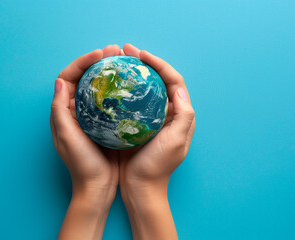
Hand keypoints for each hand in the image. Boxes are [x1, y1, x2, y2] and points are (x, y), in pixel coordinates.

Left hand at [50, 45, 123, 239]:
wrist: (97, 186)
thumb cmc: (81, 163)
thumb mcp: (66, 136)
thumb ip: (59, 109)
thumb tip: (61, 81)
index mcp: (64, 111)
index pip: (69, 78)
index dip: (82, 62)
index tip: (99, 55)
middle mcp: (76, 110)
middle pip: (85, 79)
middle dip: (98, 62)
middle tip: (114, 51)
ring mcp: (93, 116)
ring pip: (100, 88)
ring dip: (110, 73)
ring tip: (124, 61)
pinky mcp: (107, 123)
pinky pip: (112, 101)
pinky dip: (120, 90)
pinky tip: (132, 84)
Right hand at [119, 44, 195, 239]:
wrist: (140, 188)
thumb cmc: (158, 166)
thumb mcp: (176, 141)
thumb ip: (183, 114)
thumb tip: (178, 88)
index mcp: (179, 114)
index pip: (173, 81)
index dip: (160, 64)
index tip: (142, 55)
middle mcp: (166, 113)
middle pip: (157, 80)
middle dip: (144, 63)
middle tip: (126, 50)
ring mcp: (149, 118)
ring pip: (142, 88)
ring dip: (132, 73)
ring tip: (117, 60)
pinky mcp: (134, 124)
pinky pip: (130, 101)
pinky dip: (122, 89)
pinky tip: (110, 83)